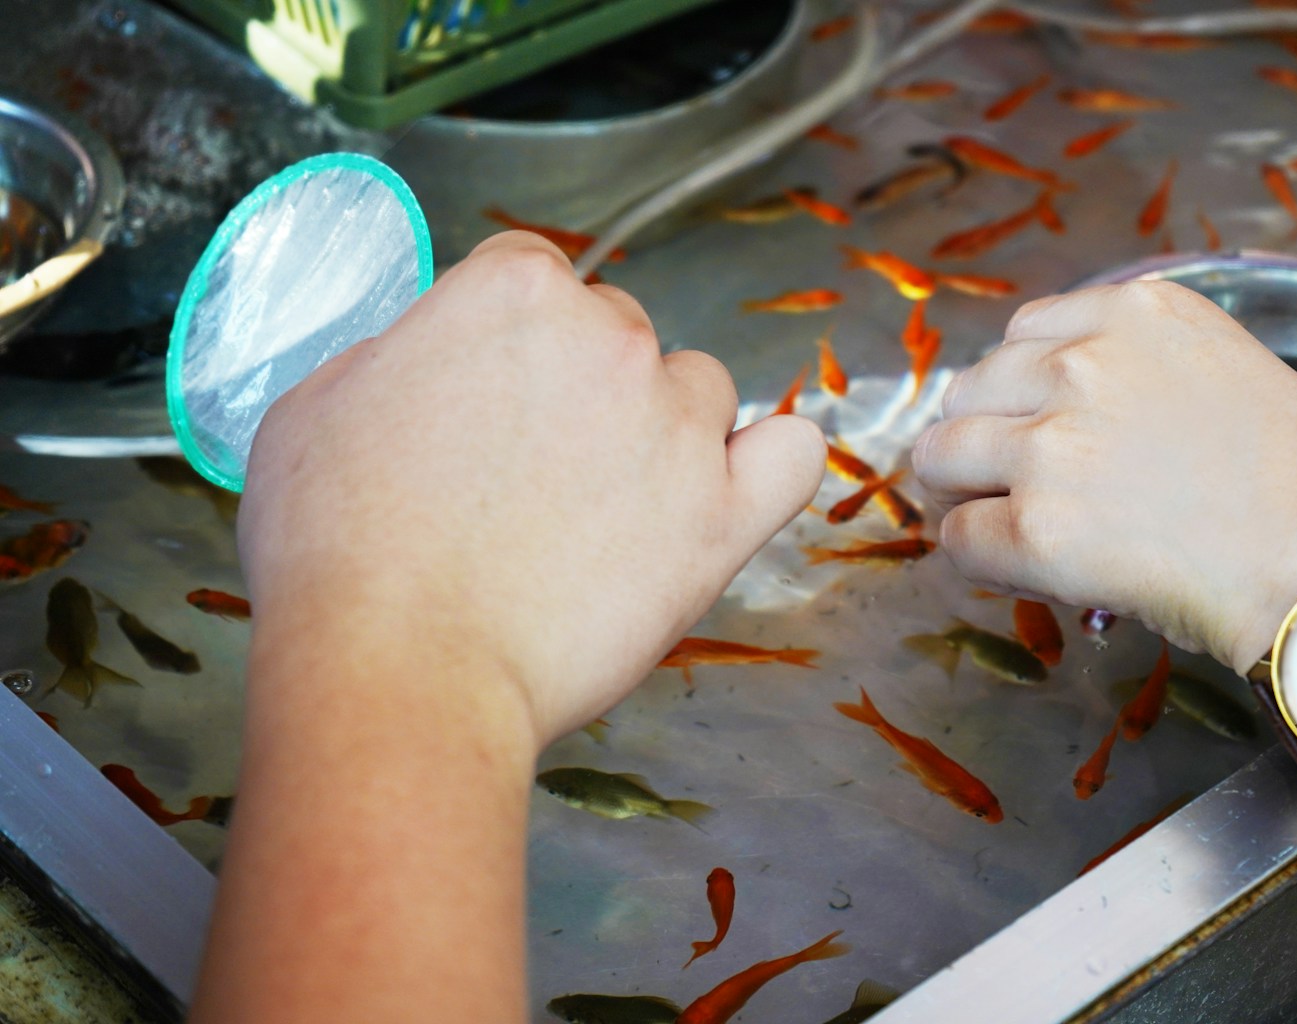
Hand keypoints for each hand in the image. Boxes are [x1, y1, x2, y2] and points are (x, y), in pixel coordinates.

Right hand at [237, 231, 825, 744]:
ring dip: (662, 428)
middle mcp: (611, 337)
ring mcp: (677, 425)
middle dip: (580, 387)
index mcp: (514, 291)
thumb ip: (395, 359)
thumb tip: (425, 365)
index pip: (536, 276)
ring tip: (606, 507)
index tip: (487, 398)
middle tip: (531, 472)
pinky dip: (769, 461)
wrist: (402, 670)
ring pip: (699, 389)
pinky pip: (790, 455)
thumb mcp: (315, 409)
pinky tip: (734, 484)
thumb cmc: (340, 552)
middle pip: (618, 331)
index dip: (508, 342)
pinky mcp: (722, 516)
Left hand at [912, 280, 1296, 669]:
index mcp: (1136, 312)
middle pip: (967, 391)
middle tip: (998, 489)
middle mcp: (1085, 364)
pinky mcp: (1040, 528)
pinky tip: (1018, 574)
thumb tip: (1050, 419)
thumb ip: (1135, 373)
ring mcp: (1055, 445)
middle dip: (977, 441)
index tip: (1031, 430)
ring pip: (940, 459)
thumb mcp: (1224, 373)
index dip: (1017, 393)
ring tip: (995, 530)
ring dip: (960, 494)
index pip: (1021, 336)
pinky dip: (974, 560)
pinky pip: (959, 540)